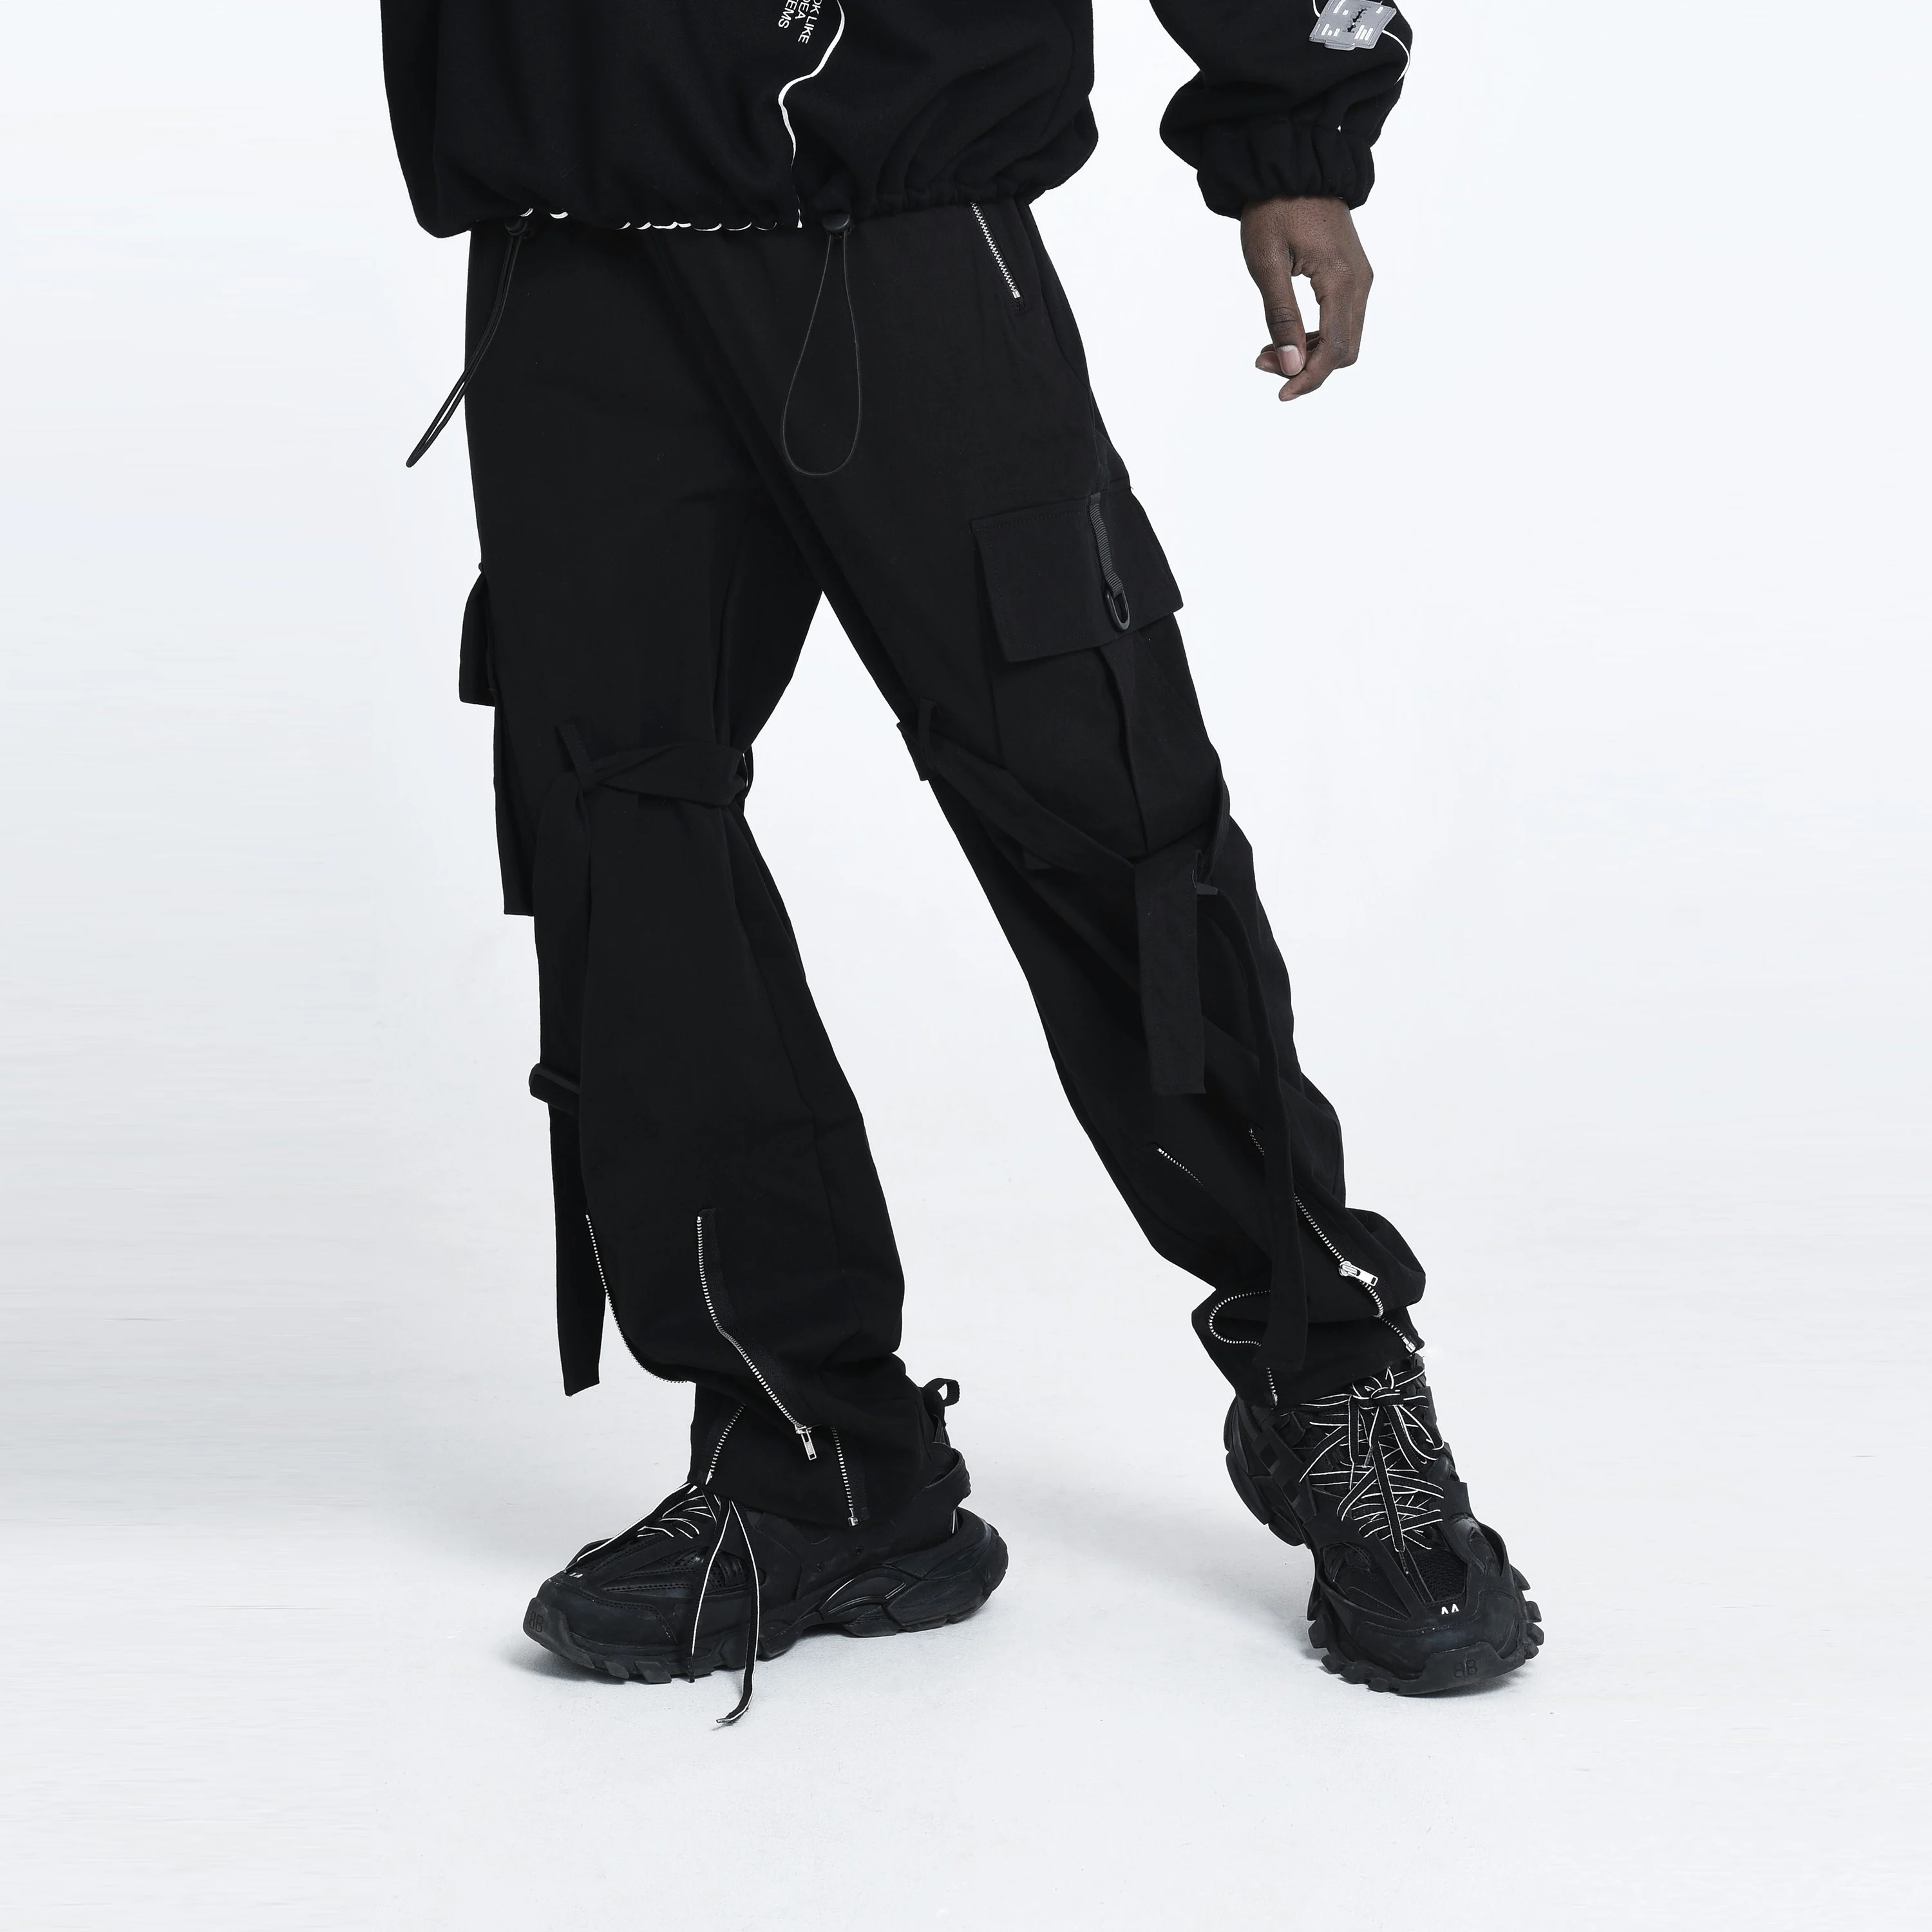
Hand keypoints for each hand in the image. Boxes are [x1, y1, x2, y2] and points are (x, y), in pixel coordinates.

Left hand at [1240, 197, 1372, 401]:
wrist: (1291, 165)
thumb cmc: (1273, 209)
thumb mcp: (1266, 264)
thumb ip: (1281, 317)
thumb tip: (1293, 365)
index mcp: (1341, 279)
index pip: (1336, 349)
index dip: (1310, 378)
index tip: (1281, 394)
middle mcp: (1359, 281)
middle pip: (1345, 350)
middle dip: (1307, 367)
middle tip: (1264, 361)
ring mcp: (1359, 277)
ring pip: (1345, 338)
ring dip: (1310, 353)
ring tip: (1268, 349)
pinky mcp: (1351, 273)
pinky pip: (1342, 319)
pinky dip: (1317, 335)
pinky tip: (1287, 334)